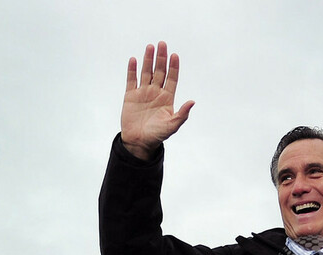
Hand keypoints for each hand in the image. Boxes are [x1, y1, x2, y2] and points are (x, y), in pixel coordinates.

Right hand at [120, 41, 194, 159]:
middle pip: (159, 72)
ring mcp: (143, 93)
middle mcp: (156, 93)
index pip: (172, 79)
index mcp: (167, 98)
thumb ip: (182, 114)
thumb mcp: (172, 125)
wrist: (139, 142)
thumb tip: (192, 102)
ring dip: (148, 60)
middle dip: (161, 58)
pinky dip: (132, 70)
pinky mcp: (130, 96)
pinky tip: (134, 60)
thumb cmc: (157, 135)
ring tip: (150, 47)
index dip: (174, 67)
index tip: (175, 55)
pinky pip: (131, 80)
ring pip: (146, 72)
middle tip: (162, 44)